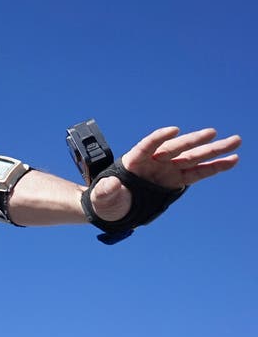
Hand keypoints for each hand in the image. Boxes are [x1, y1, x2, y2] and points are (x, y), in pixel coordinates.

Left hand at [89, 127, 240, 221]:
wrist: (113, 207)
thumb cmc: (106, 199)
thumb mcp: (102, 196)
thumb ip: (107, 190)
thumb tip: (111, 185)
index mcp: (134, 161)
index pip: (147, 145)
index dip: (159, 138)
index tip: (173, 130)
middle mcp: (154, 161)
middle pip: (176, 148)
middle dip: (193, 141)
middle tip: (212, 132)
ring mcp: (167, 169)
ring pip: (192, 157)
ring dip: (213, 150)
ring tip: (235, 141)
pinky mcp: (176, 180)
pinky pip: (197, 173)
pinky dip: (214, 167)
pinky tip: (231, 160)